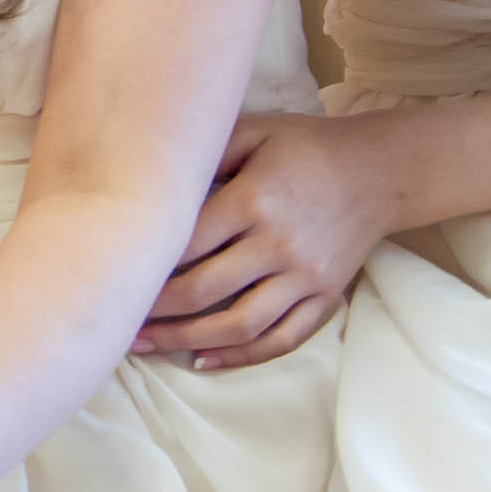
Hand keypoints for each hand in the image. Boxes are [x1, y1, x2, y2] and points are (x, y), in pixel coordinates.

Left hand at [137, 108, 385, 369]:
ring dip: (186, 339)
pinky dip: (242, 356)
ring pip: (239, 325)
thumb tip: (146, 177)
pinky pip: (282, 338)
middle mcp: (279, 244)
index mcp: (253, 201)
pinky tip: (203, 359)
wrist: (382, 171)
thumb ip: (202, 153)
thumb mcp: (253, 132)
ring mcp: (306, 277)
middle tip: (113, 318)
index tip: (109, 274)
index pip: (184, 244)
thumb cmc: (304, 147)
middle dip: (154, 310)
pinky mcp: (326, 297)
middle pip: (203, 290)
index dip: (143, 264)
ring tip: (146, 345)